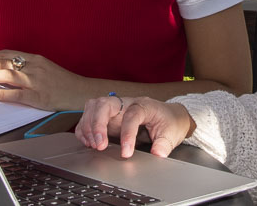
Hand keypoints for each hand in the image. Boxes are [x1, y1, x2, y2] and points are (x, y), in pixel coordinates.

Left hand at [0, 50, 87, 110]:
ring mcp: (37, 81)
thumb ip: (28, 68)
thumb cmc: (63, 83)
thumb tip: (6, 70)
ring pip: (8, 75)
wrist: (83, 93)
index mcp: (36, 59)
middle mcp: (35, 67)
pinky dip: (1, 93)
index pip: (8, 53)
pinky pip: (17, 94)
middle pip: (4, 62)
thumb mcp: (46, 69)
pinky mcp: (39, 96)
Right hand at [75, 95, 193, 158]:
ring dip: (89, 126)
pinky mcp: (107, 116)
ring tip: (93, 145)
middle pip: (104, 104)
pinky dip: (85, 129)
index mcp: (144, 105)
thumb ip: (164, 144)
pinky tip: (88, 142)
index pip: (132, 115)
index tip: (126, 153)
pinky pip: (89, 117)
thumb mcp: (172, 133)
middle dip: (98, 124)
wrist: (170, 115)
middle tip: (100, 145)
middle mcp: (126, 103)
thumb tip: (158, 154)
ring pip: (93, 108)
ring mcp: (115, 108)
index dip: (127, 134)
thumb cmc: (169, 121)